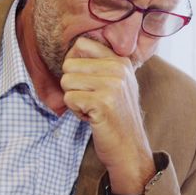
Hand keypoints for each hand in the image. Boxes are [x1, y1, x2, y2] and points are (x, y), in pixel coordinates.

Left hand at [61, 36, 155, 194]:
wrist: (130, 150)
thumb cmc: (117, 118)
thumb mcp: (117, 84)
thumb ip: (101, 65)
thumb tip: (73, 49)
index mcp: (121, 61)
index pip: (81, 44)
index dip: (74, 63)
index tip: (85, 81)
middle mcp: (118, 69)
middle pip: (69, 65)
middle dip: (74, 86)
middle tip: (92, 100)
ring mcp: (112, 85)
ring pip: (66, 81)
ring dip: (74, 100)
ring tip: (93, 109)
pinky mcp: (102, 102)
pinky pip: (68, 98)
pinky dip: (76, 112)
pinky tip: (93, 118)